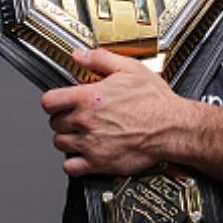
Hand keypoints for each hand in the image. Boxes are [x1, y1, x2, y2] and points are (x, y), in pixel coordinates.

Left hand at [39, 48, 190, 177]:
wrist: (173, 128)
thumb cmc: (156, 102)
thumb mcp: (130, 69)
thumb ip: (100, 59)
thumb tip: (79, 55)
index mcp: (89, 97)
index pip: (49, 101)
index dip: (53, 101)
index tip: (59, 102)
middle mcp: (86, 121)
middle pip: (55, 122)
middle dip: (63, 118)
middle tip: (76, 117)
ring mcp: (91, 144)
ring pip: (60, 143)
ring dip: (67, 139)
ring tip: (80, 134)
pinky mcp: (99, 163)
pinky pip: (70, 167)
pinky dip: (72, 162)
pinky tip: (82, 154)